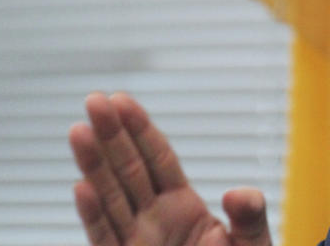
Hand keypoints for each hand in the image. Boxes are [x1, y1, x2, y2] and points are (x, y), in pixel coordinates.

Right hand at [69, 92, 272, 245]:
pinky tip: (81, 187)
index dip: (140, 129)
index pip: (158, 159)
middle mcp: (153, 220)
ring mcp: (138, 243)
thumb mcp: (251, 245)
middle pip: (128, 170)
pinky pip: (106, 239)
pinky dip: (93, 215)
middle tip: (94, 99)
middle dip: (112, 135)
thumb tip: (239, 193)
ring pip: (111, 198)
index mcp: (183, 206)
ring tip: (78, 130)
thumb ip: (249, 218)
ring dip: (94, 166)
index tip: (121, 99)